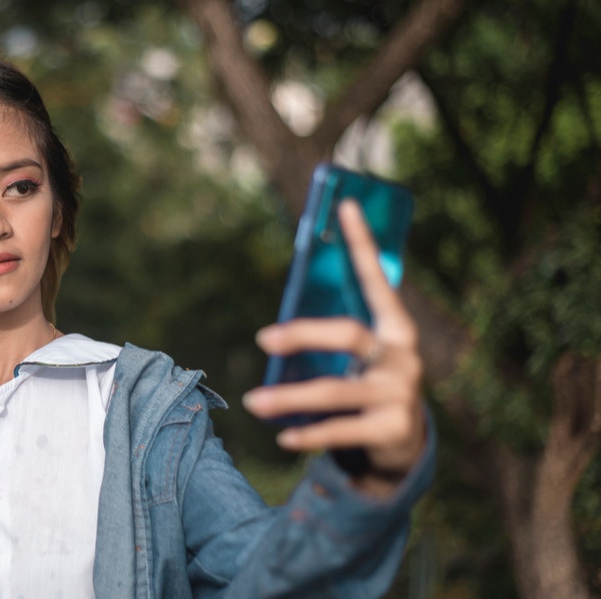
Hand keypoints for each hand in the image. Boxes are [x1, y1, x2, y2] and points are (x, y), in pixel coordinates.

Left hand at [244, 201, 425, 493]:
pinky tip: (282, 437)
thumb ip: (334, 340)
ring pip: (335, 391)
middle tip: (263, 338)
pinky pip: (340, 430)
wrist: (404, 446)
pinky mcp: (392, 430)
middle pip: (348, 335)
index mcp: (396, 330)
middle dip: (302, 334)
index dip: (363, 244)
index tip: (346, 206)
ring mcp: (401, 394)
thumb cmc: (369, 387)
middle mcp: (403, 357)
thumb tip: (276, 327)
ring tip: (253, 402)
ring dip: (289, 396)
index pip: (378, 280)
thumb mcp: (361, 359)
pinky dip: (307, 434)